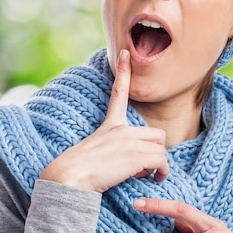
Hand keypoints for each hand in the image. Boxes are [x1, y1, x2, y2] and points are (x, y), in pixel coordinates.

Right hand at [39, 49, 169, 192]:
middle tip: (143, 167)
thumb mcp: (95, 154)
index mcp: (109, 125)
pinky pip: (162, 161)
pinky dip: (161, 172)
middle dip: (156, 151)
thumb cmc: (77, 172)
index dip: (123, 72)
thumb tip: (134, 164)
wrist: (70, 178)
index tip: (125, 53)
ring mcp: (128, 140)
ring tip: (142, 175)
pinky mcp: (135, 155)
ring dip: (157, 165)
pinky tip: (153, 179)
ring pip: (161, 149)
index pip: (118, 93)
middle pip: (157, 134)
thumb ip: (114, 151)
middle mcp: (121, 129)